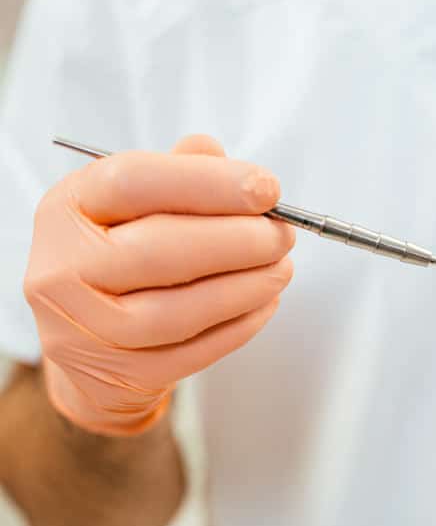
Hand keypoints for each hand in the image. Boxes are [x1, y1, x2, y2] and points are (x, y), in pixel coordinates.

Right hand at [24, 135, 294, 435]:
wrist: (91, 347)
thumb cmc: (123, 261)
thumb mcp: (135, 207)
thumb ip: (176, 174)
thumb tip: (213, 151)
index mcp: (67, 209)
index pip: (134, 182)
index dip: (209, 182)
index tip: (267, 188)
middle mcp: (63, 268)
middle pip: (161, 249)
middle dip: (239, 239)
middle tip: (282, 234)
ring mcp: (85, 329)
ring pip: (180, 309)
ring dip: (247, 286)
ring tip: (281, 268)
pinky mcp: (119, 374)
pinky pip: (193, 351)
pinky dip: (240, 325)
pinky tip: (264, 302)